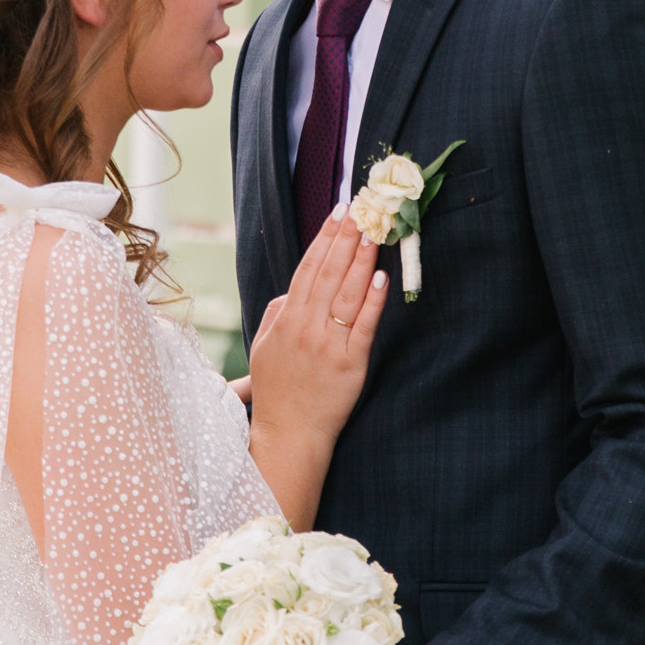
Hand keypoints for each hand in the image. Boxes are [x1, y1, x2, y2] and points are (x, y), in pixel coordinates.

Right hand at [244, 216, 389, 526]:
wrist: (290, 434)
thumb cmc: (278, 391)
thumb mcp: (264, 347)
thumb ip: (277, 312)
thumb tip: (296, 289)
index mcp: (285, 321)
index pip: (307, 269)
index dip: (323, 239)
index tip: (337, 213)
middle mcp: (306, 329)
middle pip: (328, 274)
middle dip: (346, 238)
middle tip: (362, 210)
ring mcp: (328, 346)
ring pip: (347, 294)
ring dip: (361, 261)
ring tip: (373, 232)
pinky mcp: (351, 365)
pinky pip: (364, 327)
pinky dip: (373, 301)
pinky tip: (381, 278)